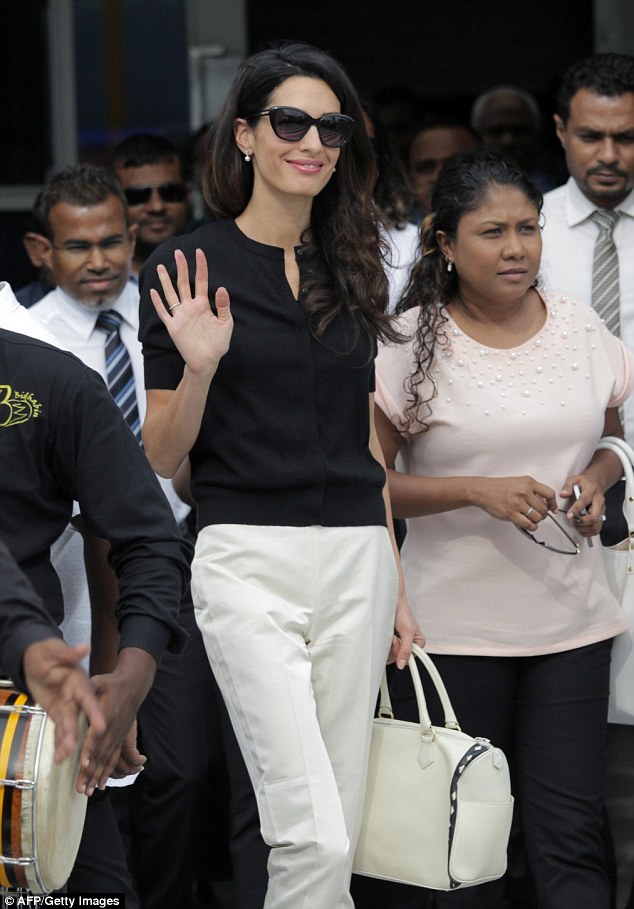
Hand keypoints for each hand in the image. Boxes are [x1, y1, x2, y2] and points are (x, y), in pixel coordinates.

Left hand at [22, 639, 105, 763]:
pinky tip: (59, 757)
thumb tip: (85, 646)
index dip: (95, 712)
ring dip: (68, 743)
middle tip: (75, 749)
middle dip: (78, 735)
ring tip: (63, 757)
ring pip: (71, 728)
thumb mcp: (54, 649)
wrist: (37, 659)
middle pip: (80, 718)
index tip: (102, 725)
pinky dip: (60, 744)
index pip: (89, 698)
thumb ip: (69, 652)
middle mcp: (76, 697)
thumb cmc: (47, 652)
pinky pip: (61, 731)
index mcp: (79, 683)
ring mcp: (69, 707)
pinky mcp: (60, 714)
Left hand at [77, 648, 154, 794]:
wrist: (134, 685)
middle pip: (101, 753)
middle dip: (90, 772)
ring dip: (97, 777)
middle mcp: (114, 729)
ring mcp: (119, 736)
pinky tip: (101, 786)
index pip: (97, 734)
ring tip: (87, 792)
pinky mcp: (121, 739)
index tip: (83, 763)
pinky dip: (108, 773)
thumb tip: (73, 701)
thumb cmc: (112, 683)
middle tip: (80, 788)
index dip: (90, 749)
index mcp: (108, 714)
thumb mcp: (99, 681)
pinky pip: (115, 759)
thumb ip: (88, 692)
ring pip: (108, 759)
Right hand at [150, 248, 232, 376]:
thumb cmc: (218, 343)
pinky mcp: (173, 327)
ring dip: (166, 280)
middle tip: (178, 252)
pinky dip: (158, 303)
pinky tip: (153, 292)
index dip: (200, 266)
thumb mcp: (226, 323)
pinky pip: (164, 312)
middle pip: (184, 283)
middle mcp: (190, 307)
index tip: (199, 252)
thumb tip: (222, 288)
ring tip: (161, 266)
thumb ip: (224, 306)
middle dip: (182, 267)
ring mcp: (181, 316)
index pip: (201, 281)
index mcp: (203, 304)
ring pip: (171, 294)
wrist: (207, 361)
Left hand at [389, 587, 425, 670]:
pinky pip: (386, 650)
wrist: (391, 603)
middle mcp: (409, 645)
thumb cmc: (402, 613)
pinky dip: (384, 644)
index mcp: (418, 643)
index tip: (398, 644)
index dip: (402, 654)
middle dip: (395, 648)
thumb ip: (406, 649)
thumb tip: (402, 664)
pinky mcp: (390, 642)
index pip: (410, 659)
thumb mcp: (407, 632)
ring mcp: (399, 644)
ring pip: (391, 655)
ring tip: (391, 634)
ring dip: (389, 645)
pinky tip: (387, 635)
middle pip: (399, 658)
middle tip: (394, 637)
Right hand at [472, 476, 557, 530]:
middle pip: (544, 508)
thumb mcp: (519, 482)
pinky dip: (532, 527)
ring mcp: (518, 503)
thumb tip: (546, 504)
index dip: (553, 503)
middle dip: (543, 514)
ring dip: (537, 520)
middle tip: (539, 515)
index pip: (549, 494)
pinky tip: (530, 525)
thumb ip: (532, 490)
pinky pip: (528, 524)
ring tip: (532, 519)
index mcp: (528, 483)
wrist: (483, 491)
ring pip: (537, 517)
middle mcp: (524, 492)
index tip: (553, 509)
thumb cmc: (500, 487)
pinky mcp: (511, 514)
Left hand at [560, 475, 605, 537]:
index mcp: (591, 491)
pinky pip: (597, 528)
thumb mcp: (574, 479)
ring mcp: (602, 510)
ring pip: (596, 525)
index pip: (584, 501)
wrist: (596, 483)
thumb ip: (567, 486)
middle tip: (573, 521)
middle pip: (594, 517)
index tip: (569, 515)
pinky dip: (588, 532)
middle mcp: (599, 501)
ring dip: (584, 528)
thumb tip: (563, 494)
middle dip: (582, 522)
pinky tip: (581, 529)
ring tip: (576, 525)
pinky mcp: (602, 516)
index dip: (576, 510)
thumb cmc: (583, 482)